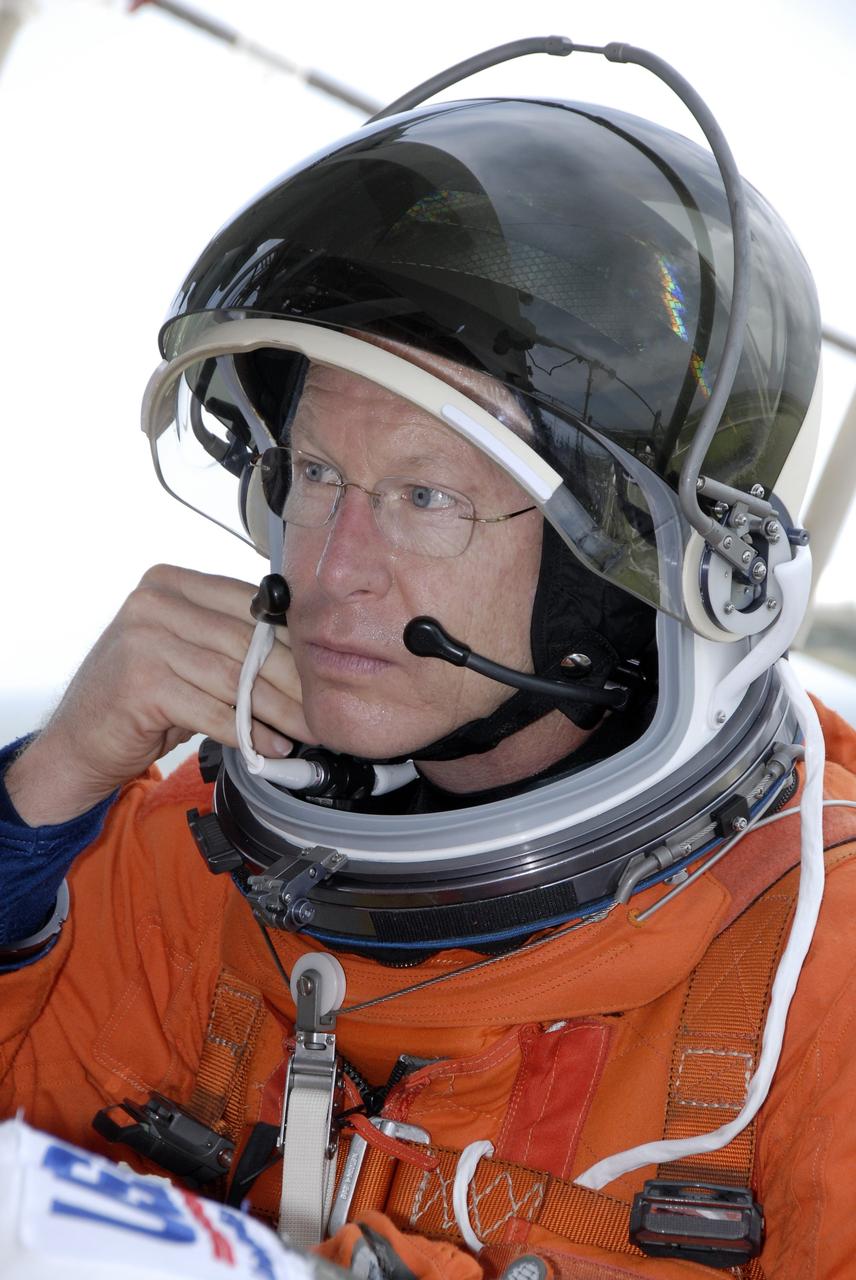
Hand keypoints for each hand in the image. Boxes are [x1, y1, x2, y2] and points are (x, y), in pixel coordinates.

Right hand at [6, 564, 315, 824]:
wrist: (79, 742)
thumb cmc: (140, 698)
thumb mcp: (184, 653)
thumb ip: (229, 640)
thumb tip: (303, 654)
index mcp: (171, 582)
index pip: (248, 605)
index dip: (291, 639)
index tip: (323, 669)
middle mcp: (154, 602)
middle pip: (246, 642)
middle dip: (292, 680)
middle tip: (323, 708)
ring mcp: (143, 639)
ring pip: (234, 677)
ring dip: (276, 710)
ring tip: (304, 731)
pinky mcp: (141, 683)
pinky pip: (212, 709)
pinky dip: (247, 732)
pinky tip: (269, 746)